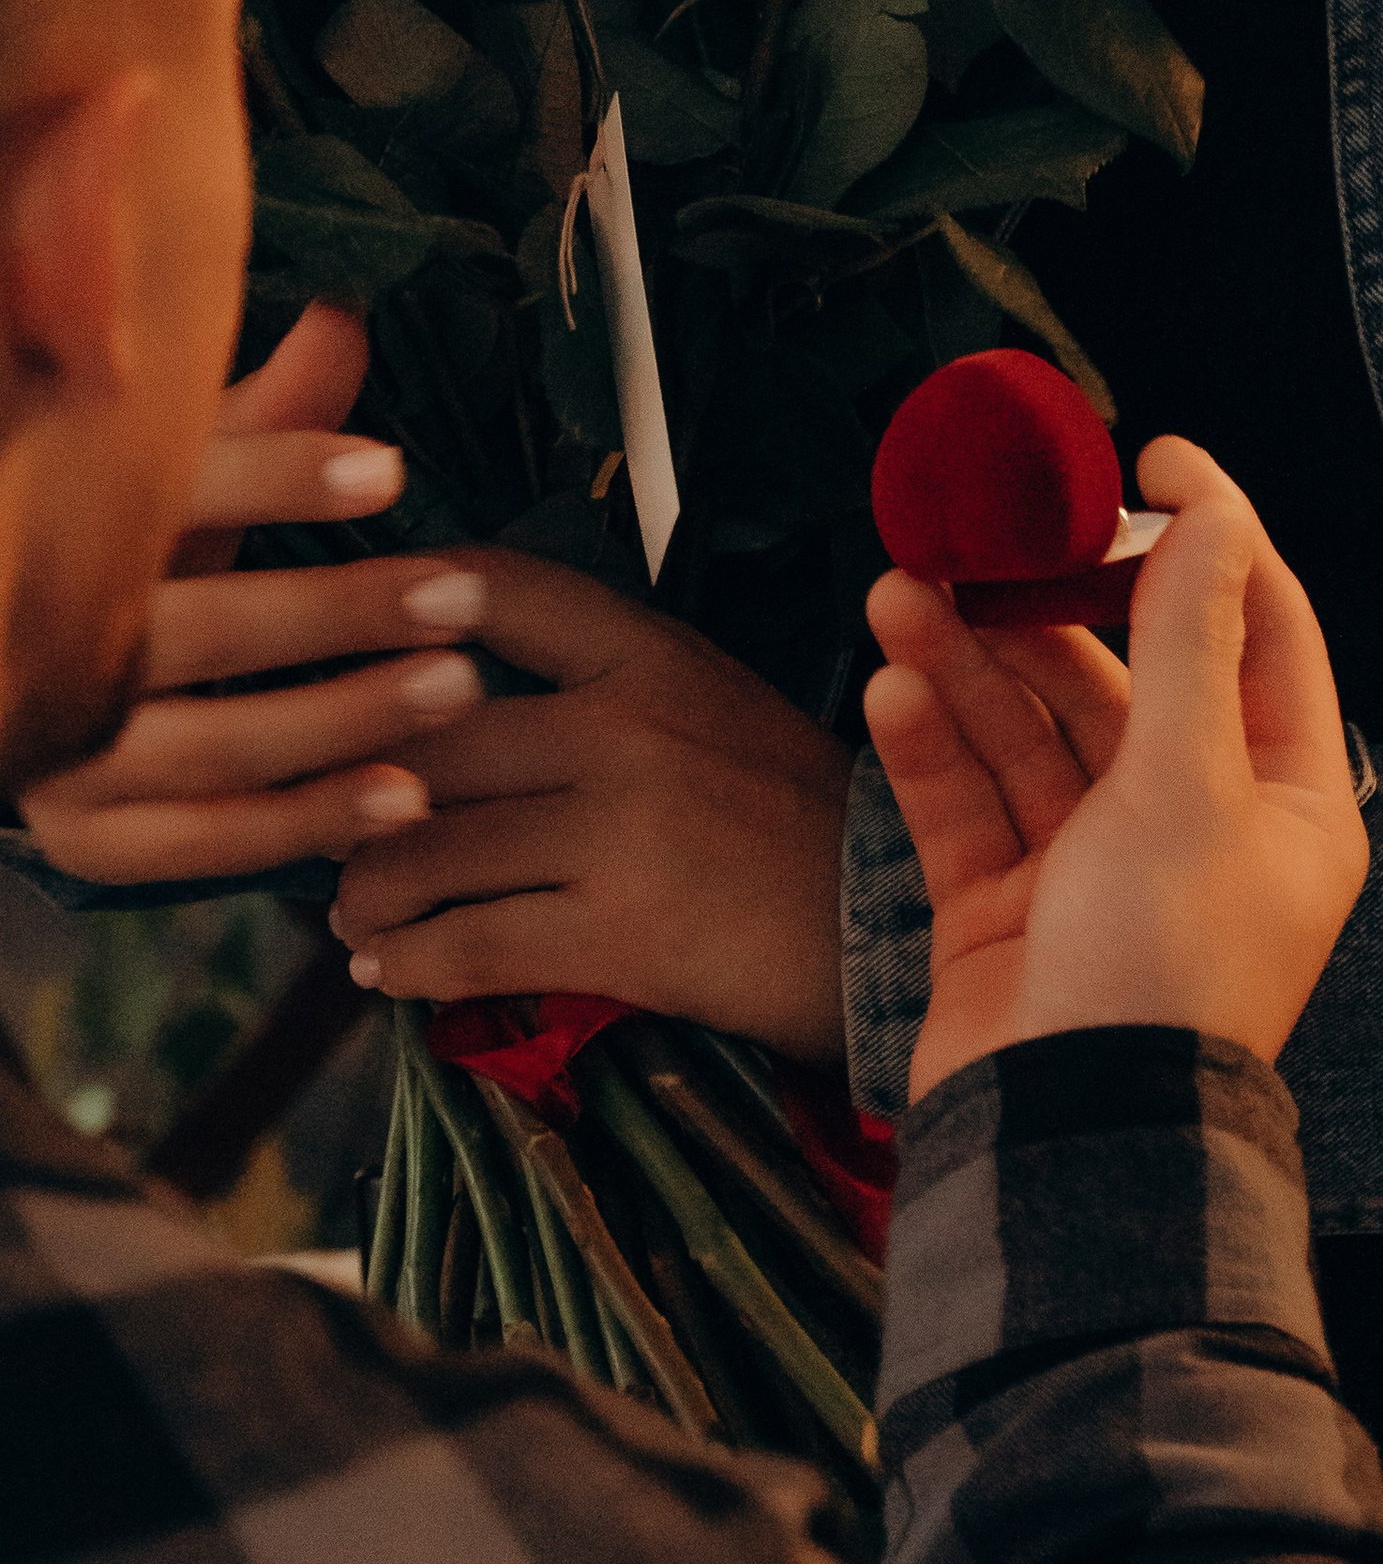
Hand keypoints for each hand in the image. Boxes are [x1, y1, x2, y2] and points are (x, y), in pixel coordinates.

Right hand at [16, 307, 452, 882]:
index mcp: (70, 530)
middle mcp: (52, 646)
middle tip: (460, 595)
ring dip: (348, 720)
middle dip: (341, 613)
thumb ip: (268, 411)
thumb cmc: (139, 554)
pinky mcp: (93, 840)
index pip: (174, 497)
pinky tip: (407, 798)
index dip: (278, 478)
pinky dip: (310, 824)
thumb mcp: (190, 476)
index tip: (386, 470)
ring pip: (216, 745)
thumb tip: (345, 312)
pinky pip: (207, 844)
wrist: (21, 684)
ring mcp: (63, 755)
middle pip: (205, 631)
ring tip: (458, 685)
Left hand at [331, 554, 853, 1062]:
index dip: (403, 597)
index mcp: (650, 655)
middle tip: (325, 821)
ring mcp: (619, 832)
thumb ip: (597, 680)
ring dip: (362, 894)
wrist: (877, 920)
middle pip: (426, 740)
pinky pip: (464, 947)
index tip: (342, 628)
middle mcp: (626, 728)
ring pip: (425, 853)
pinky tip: (391, 972)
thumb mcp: (707, 699)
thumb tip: (441, 686)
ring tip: (356, 911)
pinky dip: (405, 967)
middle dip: (348, 789)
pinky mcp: (616, 934)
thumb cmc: (783, 808)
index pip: (504, 591)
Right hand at [864, 436, 1368, 1099]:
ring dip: (969, 662)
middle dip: (1049, 606)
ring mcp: (1094, 872)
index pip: (1259, 632)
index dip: (1211, 538)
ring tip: (900, 596)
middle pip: (1124, 677)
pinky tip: (893, 689)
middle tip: (985, 538)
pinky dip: (931, 745)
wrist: (1062, 1147)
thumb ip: (1192, 640)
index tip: (1149, 459)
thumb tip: (1221, 513)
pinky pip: (968, 804)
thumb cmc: (1157, 978)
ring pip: (1031, 733)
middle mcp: (1196, 829)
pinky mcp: (1007, 913)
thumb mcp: (1190, 785)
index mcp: (1283, 802)